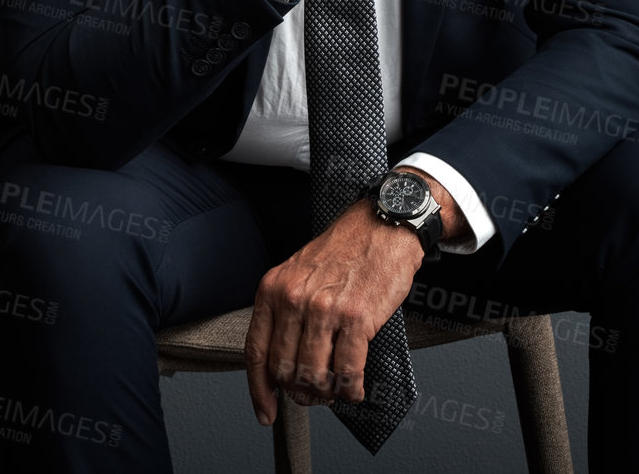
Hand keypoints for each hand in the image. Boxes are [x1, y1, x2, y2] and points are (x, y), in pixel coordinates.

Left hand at [243, 198, 421, 424]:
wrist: (382, 226)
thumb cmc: (343, 251)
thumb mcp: (297, 273)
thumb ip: (285, 311)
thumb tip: (281, 361)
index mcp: (273, 288)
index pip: (256, 352)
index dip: (259, 389)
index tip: (266, 411)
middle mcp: (293, 299)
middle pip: (284, 369)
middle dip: (299, 392)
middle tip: (313, 396)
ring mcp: (325, 309)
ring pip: (314, 375)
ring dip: (325, 393)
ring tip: (335, 391)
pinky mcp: (357, 318)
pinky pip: (348, 371)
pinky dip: (351, 390)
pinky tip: (355, 390)